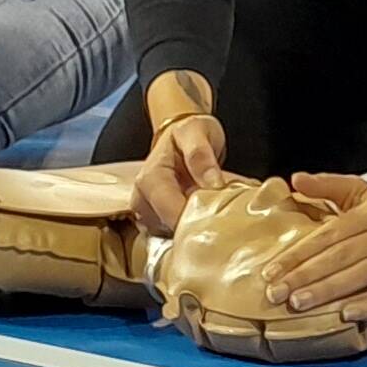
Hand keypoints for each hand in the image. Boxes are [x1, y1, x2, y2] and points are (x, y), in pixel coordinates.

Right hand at [135, 106, 226, 231]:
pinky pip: (174, 233)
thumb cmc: (189, 132)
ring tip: (216, 215)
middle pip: (171, 229)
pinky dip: (192, 228)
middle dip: (197, 228)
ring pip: (172, 235)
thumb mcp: (197, 132)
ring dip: (195, 230)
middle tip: (224, 222)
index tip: (221, 223)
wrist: (180, 132)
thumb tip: (211, 184)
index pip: (171, 213)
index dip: (195, 222)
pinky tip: (206, 217)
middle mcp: (142, 199)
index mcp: (150, 180)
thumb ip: (201, 156)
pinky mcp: (156, 220)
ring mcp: (147, 212)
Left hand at [257, 170, 366, 319]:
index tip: (271, 272)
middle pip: (343, 255)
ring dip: (330, 291)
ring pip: (364, 274)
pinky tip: (345, 314)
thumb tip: (294, 179)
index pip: (330, 234)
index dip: (299, 253)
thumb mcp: (359, 191)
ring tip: (299, 303)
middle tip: (277, 294)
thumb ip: (327, 185)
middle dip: (307, 276)